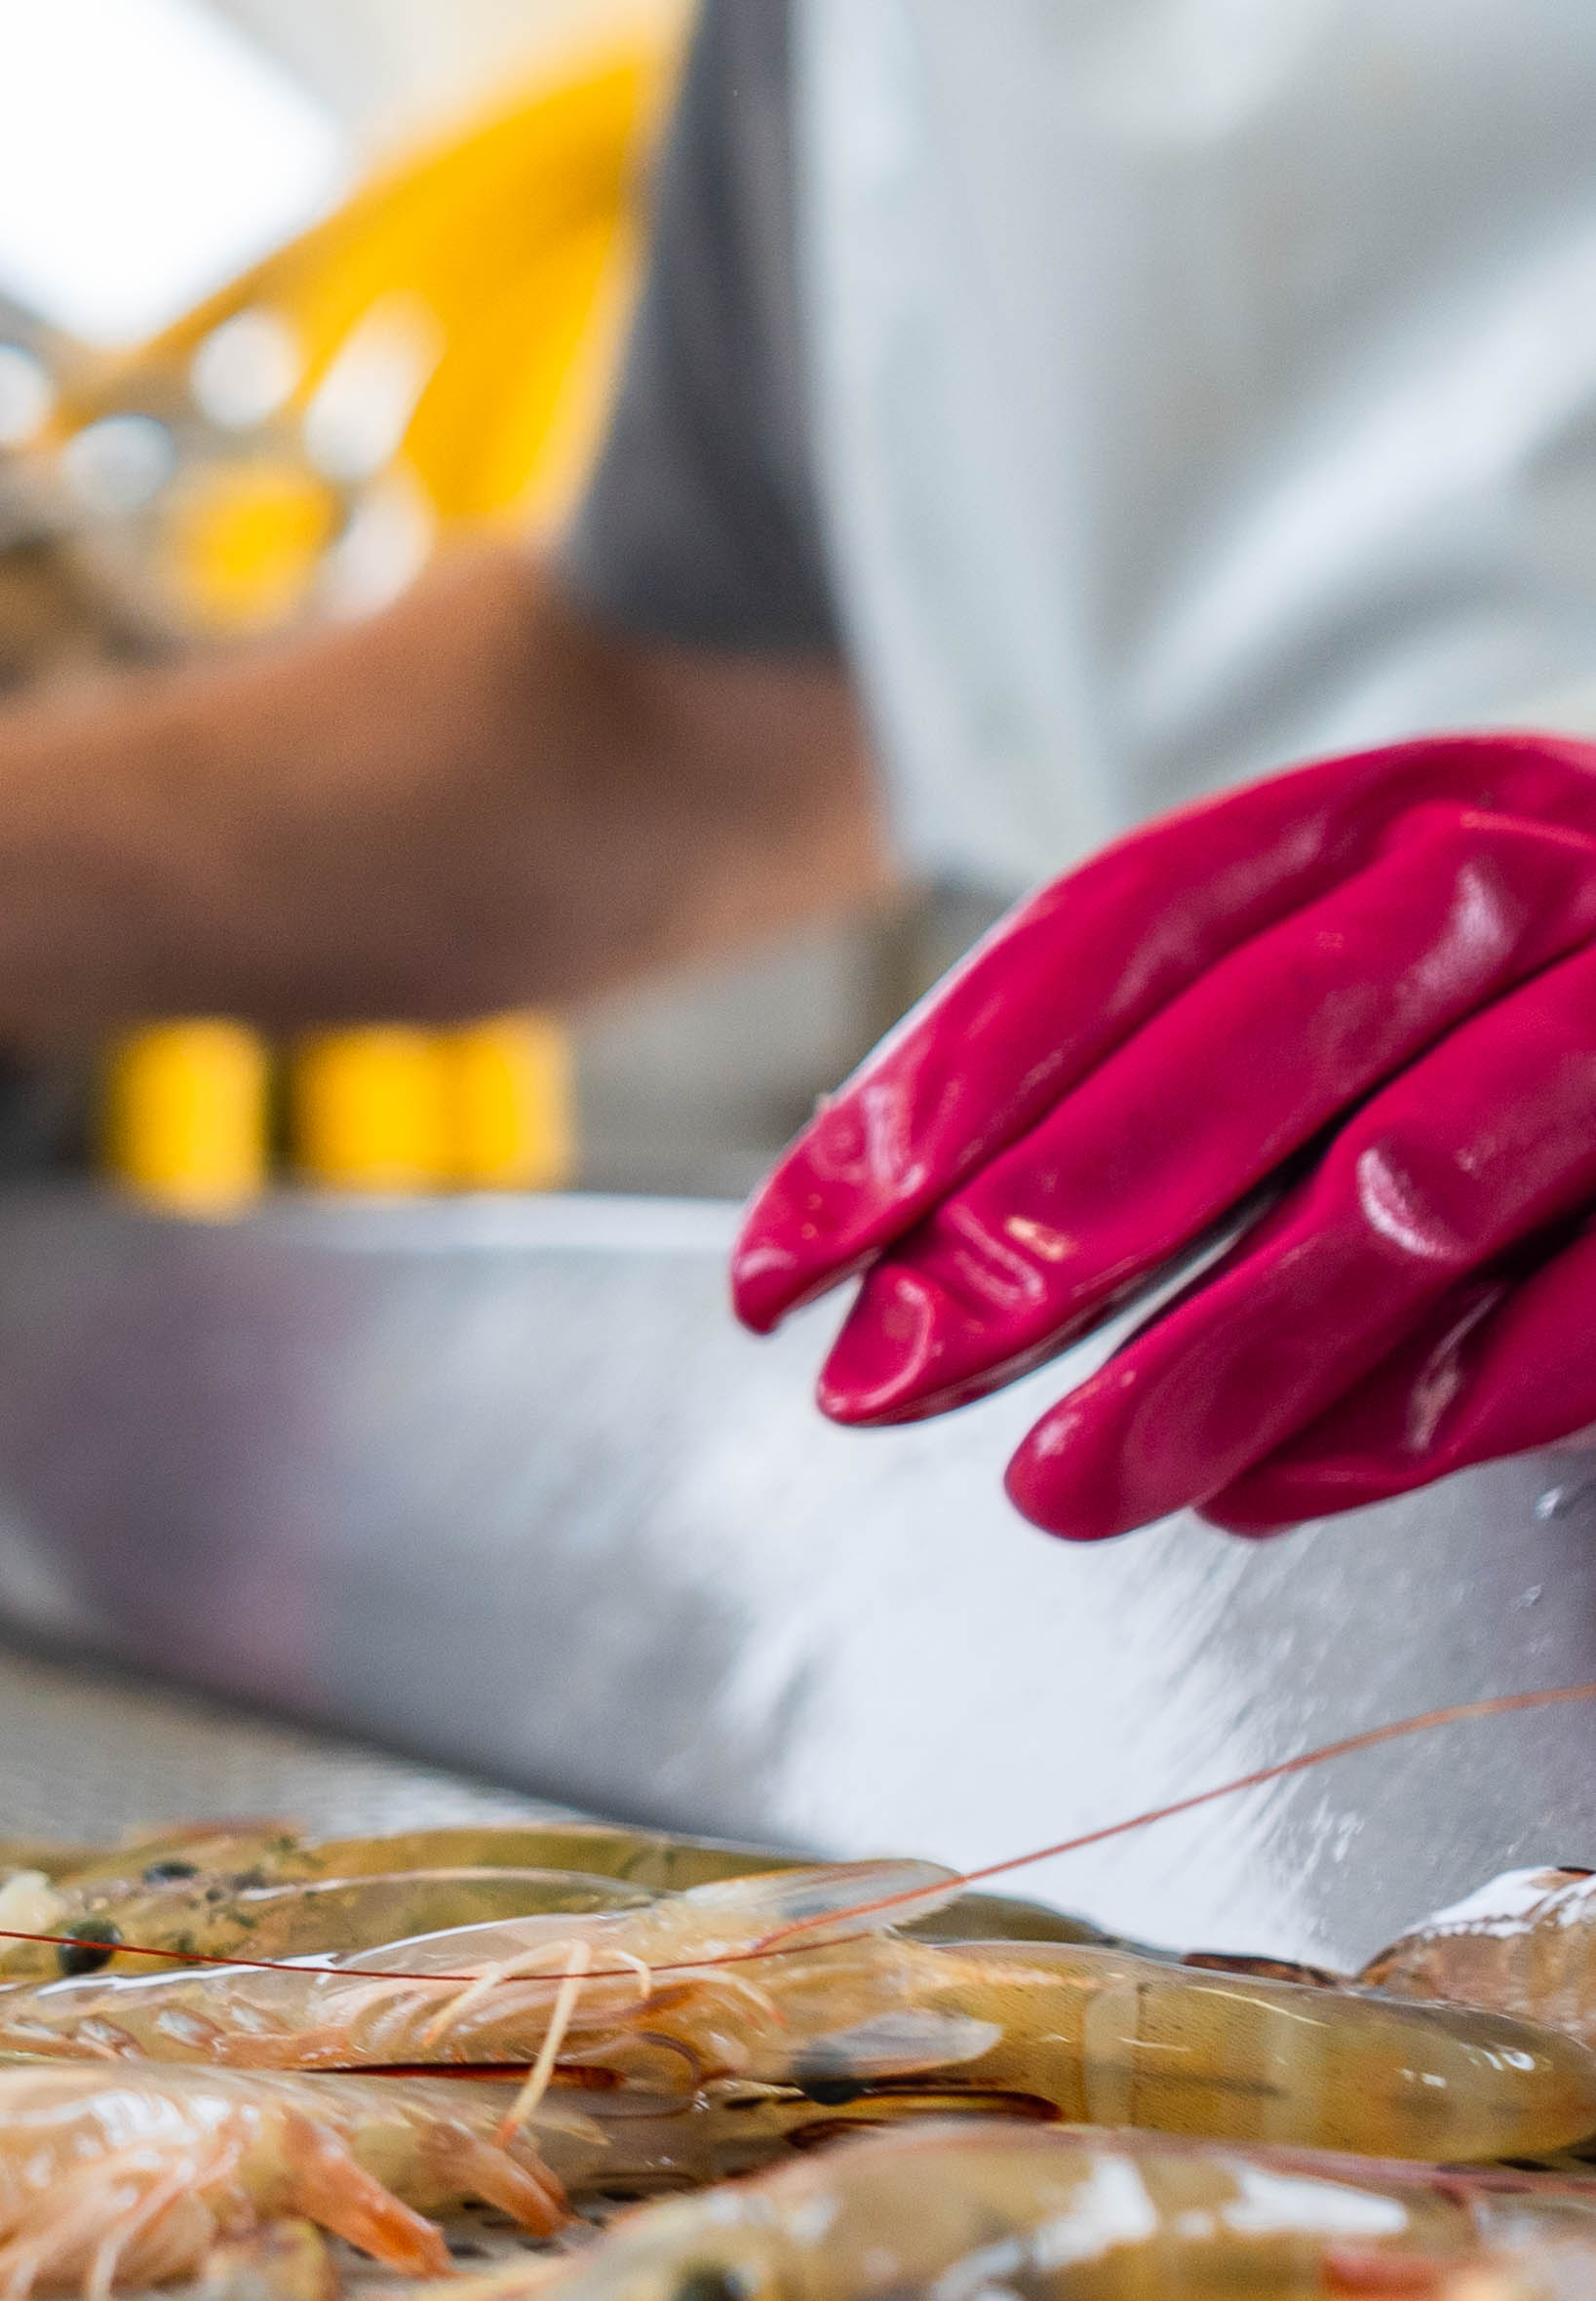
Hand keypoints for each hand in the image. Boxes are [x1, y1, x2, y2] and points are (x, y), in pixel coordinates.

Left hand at [730, 736, 1595, 1537]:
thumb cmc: (1490, 1006)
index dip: (933, 1097)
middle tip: (888, 1376)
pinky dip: (1413, 1410)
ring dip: (1214, 1352)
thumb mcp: (1319, 972)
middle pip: (1266, 1041)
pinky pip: (1579, 1308)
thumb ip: (1127, 1076)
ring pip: (1416, 1180)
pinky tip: (1270, 1486)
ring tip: (1056, 1484)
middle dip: (1055, 1223)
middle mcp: (1528, 879)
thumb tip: (890, 1258)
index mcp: (1380, 814)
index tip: (783, 1262)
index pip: (1117, 934)